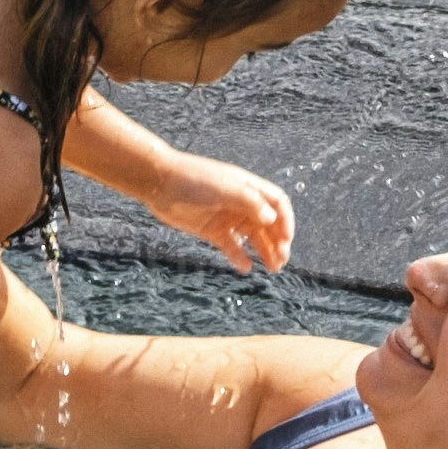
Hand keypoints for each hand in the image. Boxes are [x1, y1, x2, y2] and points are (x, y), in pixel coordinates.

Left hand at [135, 149, 295, 277]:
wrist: (161, 183)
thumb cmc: (195, 179)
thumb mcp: (226, 188)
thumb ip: (250, 202)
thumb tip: (272, 219)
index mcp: (248, 188)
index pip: (277, 204)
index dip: (285, 221)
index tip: (286, 240)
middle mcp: (241, 203)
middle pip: (268, 224)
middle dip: (277, 242)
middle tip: (281, 261)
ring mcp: (227, 218)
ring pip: (252, 237)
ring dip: (264, 251)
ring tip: (271, 268)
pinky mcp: (212, 231)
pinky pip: (231, 246)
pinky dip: (239, 257)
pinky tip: (245, 267)